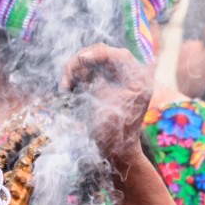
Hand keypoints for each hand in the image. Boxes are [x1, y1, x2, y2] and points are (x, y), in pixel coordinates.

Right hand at [61, 44, 153, 168]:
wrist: (116, 151)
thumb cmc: (114, 133)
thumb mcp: (105, 106)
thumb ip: (98, 81)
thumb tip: (84, 58)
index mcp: (139, 80)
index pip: (119, 55)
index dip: (98, 53)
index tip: (81, 59)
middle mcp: (131, 75)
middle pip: (104, 53)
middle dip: (82, 61)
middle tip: (67, 79)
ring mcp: (119, 78)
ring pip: (94, 60)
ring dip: (77, 68)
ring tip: (66, 85)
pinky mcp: (107, 83)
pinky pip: (91, 70)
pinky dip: (78, 75)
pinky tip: (69, 86)